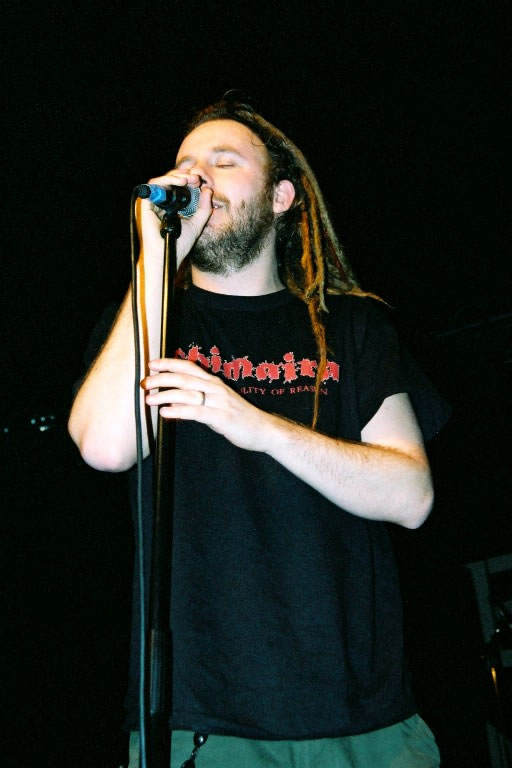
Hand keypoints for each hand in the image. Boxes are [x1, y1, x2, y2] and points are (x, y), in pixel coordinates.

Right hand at [138, 172, 212, 266]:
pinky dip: (167, 181)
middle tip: (197, 178)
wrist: (167, 256)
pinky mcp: (144, 203)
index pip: (176, 188)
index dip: (187, 181)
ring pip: (161, 181)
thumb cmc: (178, 244)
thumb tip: (208, 190)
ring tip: (190, 179)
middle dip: (184, 176)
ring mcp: (151, 203)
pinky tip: (181, 182)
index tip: (200, 181)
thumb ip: (203, 209)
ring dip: (177, 176)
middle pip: (169, 182)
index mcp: (169, 207)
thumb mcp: (196, 224)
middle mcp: (159, 204)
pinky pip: (154, 186)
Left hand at [142, 358, 271, 451]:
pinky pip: (196, 412)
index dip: (170, 363)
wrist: (263, 430)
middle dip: (162, 378)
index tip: (152, 364)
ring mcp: (219, 402)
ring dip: (165, 395)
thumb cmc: (239, 418)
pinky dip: (178, 411)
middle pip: (185, 378)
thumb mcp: (217, 404)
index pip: (189, 367)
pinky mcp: (221, 417)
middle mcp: (216, 389)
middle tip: (145, 382)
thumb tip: (173, 400)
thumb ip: (196, 400)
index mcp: (214, 383)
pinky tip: (165, 413)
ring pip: (188, 393)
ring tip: (149, 399)